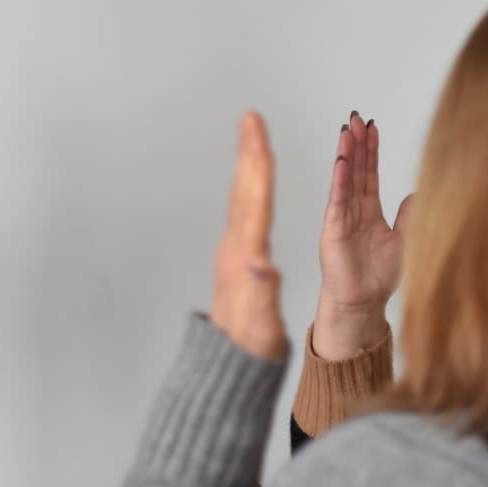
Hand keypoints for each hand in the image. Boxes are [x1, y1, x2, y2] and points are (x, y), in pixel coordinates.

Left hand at [210, 112, 288, 360]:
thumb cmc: (249, 350)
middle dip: (250, 152)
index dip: (258, 162)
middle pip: (245, 191)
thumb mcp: (260, 328)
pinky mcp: (237, 261)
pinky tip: (255, 186)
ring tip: (254, 139)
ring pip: (243, 199)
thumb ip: (261, 294)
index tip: (256, 129)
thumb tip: (261, 263)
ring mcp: (233, 254)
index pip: (254, 200)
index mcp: (244, 256)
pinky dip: (253, 191)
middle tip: (251, 118)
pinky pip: (247, 214)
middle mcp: (234, 249)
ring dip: (249, 167)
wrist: (227, 368)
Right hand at [313, 112, 411, 359]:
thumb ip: (409, 216)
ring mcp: (341, 217)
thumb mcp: (405, 240)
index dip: (371, 150)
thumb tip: (419, 192)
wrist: (362, 302)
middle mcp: (354, 210)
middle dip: (357, 142)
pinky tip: (341, 161)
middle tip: (356, 117)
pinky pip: (336, 199)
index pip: (370, 173)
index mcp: (370, 211)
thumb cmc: (379, 277)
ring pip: (345, 179)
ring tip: (347, 130)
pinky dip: (339, 180)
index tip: (371, 126)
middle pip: (356, 169)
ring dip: (346, 154)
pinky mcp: (333, 228)